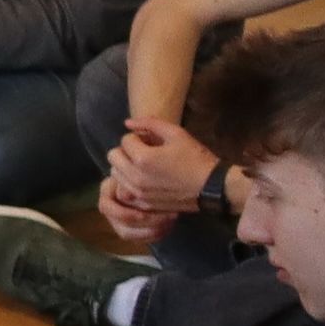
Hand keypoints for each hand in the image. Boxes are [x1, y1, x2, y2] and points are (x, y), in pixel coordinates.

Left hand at [103, 118, 218, 241]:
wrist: (211, 186)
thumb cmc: (196, 158)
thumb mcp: (177, 134)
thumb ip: (150, 124)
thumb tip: (127, 123)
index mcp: (142, 158)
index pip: (125, 140)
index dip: (138, 137)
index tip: (151, 141)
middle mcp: (134, 177)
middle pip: (113, 156)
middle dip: (126, 150)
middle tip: (143, 151)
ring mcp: (137, 192)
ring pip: (115, 174)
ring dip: (125, 166)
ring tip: (144, 165)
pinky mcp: (141, 203)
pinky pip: (123, 190)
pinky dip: (128, 182)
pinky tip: (144, 179)